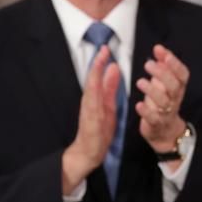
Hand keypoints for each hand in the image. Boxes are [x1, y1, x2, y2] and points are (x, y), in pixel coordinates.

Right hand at [62, 45, 118, 193]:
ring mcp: (89, 113)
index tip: (106, 48)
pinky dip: (94, 97)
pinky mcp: (90, 123)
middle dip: (97, 64)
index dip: (101, 62)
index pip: (97, 77)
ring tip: (100, 62)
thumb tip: (113, 68)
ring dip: (95, 76)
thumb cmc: (98, 129)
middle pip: (92, 80)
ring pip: (90, 91)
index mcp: (95, 98)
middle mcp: (89, 103)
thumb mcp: (108, 105)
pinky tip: (97, 88)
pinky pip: (92, 108)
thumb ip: (110, 87)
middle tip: (103, 48)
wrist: (88, 153)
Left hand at [135, 44, 189, 154]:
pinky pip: (154, 118)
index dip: (175, 64)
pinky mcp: (157, 123)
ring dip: (153, 91)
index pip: (183, 75)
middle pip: (174, 86)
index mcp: (178, 87)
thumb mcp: (164, 82)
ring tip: (140, 82)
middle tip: (147, 65)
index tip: (163, 54)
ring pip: (164, 102)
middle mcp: (174, 99)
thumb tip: (159, 48)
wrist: (164, 129)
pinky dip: (146, 112)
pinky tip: (139, 105)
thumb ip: (163, 65)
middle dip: (163, 74)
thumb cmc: (162, 100)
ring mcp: (166, 112)